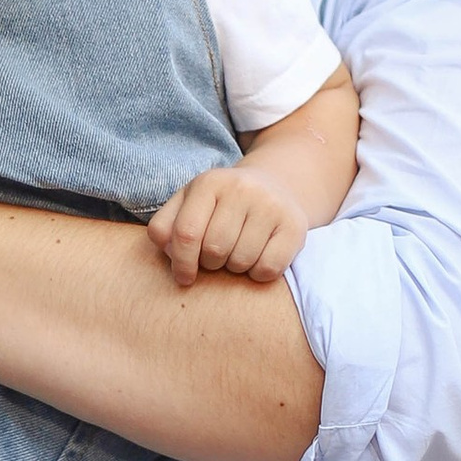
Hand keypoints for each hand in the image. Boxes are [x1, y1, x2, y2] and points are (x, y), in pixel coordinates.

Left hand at [147, 163, 309, 288]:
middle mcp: (242, 188)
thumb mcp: (189, 204)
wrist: (274, 187)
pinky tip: (258, 257)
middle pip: (214, 250)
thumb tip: (170, 253)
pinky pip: (268, 269)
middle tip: (217, 256)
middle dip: (210, 263)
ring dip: (234, 268)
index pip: (185, 233)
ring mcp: (271, 205)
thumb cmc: (221, 205)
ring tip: (237, 252)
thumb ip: (165, 226)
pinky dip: (258, 274)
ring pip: (241, 262)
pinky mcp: (295, 225)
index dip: (181, 262)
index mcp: (209, 183)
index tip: (184, 277)